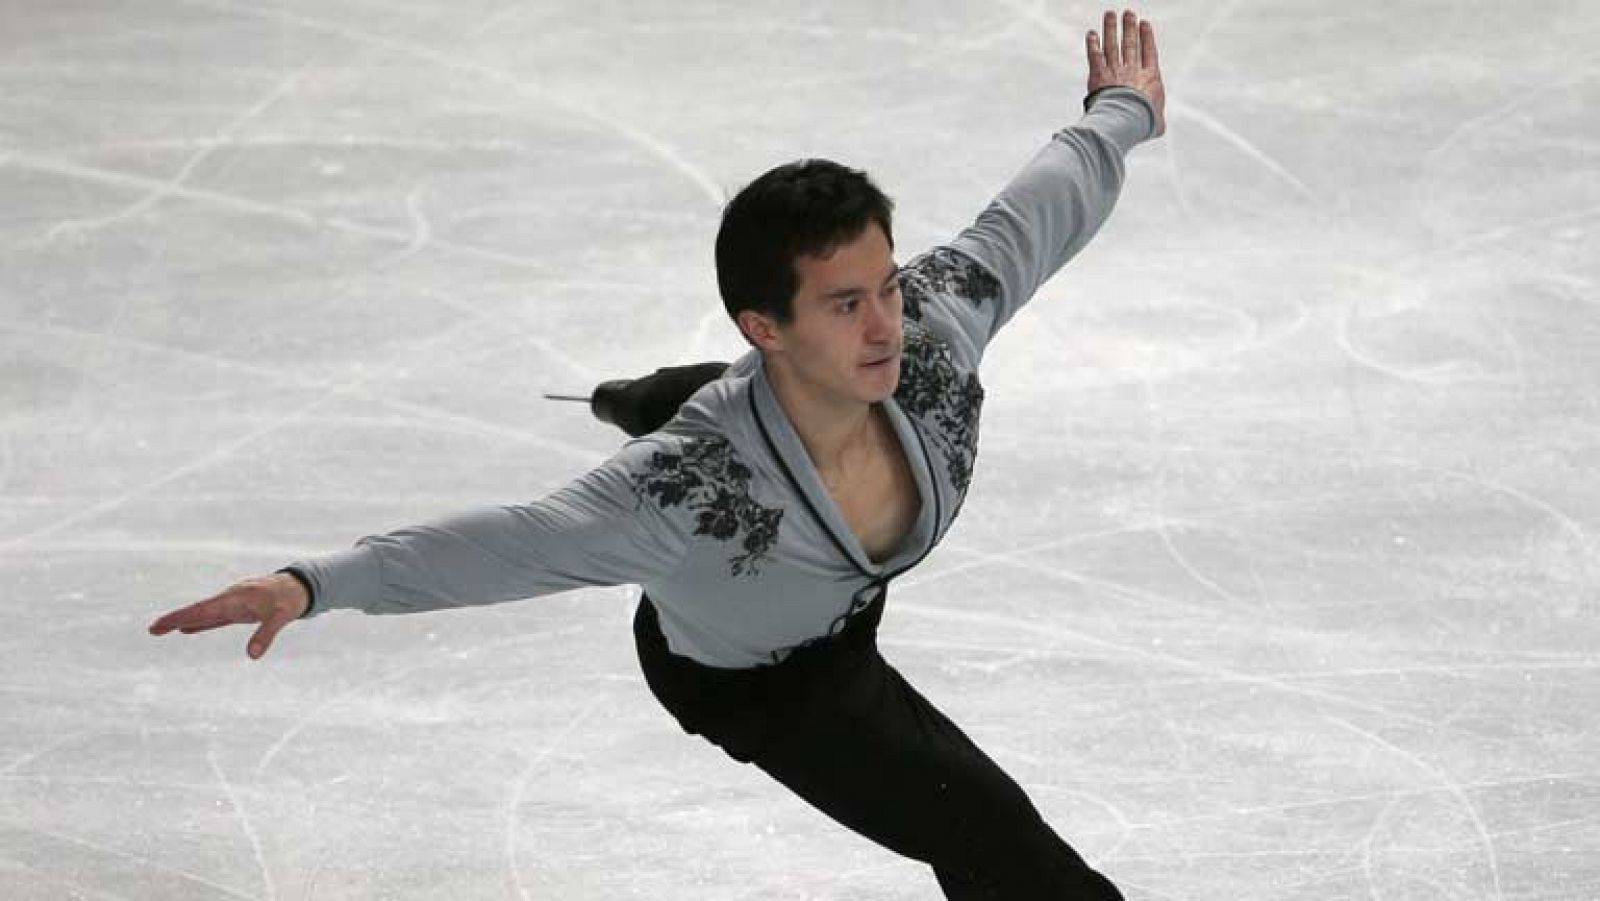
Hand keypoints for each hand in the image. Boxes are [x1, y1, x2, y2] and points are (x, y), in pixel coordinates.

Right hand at [148, 572, 310, 659]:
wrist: (300, 585)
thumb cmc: (290, 599)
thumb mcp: (281, 617)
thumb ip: (266, 635)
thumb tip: (252, 656)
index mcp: (235, 597)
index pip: (202, 609)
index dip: (181, 616)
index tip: (161, 624)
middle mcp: (230, 599)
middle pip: (198, 611)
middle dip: (175, 619)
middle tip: (152, 630)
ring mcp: (233, 604)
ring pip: (204, 614)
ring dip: (184, 621)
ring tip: (162, 629)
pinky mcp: (239, 609)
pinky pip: (216, 618)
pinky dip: (201, 623)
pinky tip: (188, 629)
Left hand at [1086, 9, 1166, 137]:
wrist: (1124, 120)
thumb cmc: (1142, 124)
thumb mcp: (1156, 124)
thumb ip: (1157, 120)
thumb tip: (1158, 126)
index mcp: (1150, 77)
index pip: (1148, 51)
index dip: (1146, 37)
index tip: (1144, 24)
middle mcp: (1132, 70)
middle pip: (1130, 44)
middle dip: (1129, 28)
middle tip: (1128, 13)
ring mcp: (1115, 71)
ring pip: (1112, 45)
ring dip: (1110, 29)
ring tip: (1110, 14)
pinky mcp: (1098, 75)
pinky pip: (1095, 56)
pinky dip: (1092, 44)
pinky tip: (1091, 34)